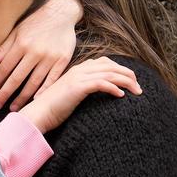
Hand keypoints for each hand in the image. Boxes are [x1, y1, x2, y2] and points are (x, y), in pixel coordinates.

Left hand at [0, 0, 81, 110]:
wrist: (62, 12)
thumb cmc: (36, 22)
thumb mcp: (17, 32)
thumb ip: (4, 49)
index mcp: (21, 44)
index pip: (5, 68)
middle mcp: (35, 52)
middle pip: (17, 78)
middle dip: (5, 93)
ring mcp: (50, 57)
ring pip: (34, 82)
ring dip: (22, 97)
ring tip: (14, 108)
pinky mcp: (63, 60)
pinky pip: (52, 79)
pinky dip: (44, 91)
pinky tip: (36, 100)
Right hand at [19, 56, 140, 132]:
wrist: (37, 114)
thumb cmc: (52, 108)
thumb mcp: (69, 95)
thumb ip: (82, 89)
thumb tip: (98, 92)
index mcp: (77, 69)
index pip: (105, 62)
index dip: (120, 69)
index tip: (130, 81)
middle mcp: (79, 70)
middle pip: (112, 66)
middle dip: (129, 75)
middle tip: (139, 88)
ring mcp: (78, 77)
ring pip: (111, 73)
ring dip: (127, 82)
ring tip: (137, 92)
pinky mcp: (78, 87)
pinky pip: (103, 83)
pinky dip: (115, 88)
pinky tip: (121, 96)